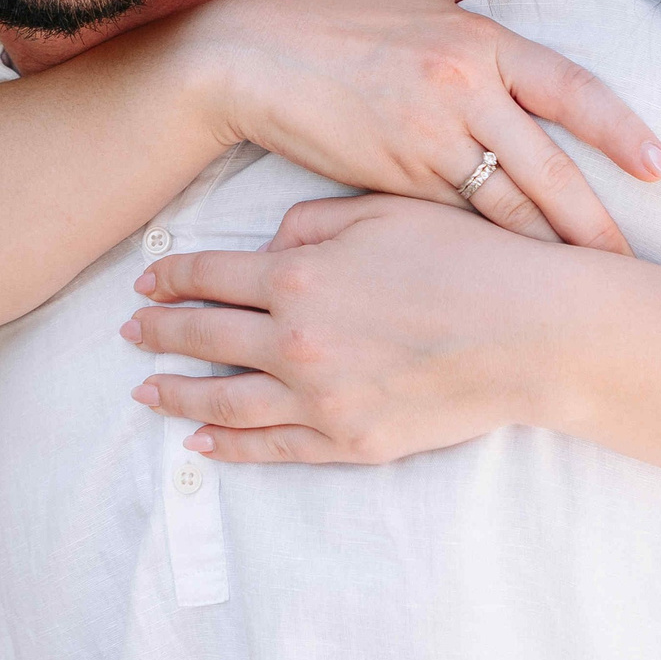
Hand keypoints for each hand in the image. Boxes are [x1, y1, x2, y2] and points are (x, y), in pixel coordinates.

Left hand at [121, 194, 583, 463]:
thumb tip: (270, 247)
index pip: (211, 276)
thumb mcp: (385, 212)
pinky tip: (201, 440)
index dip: (171, 276)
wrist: (531, 333)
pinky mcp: (350, 442)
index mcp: (298, 276)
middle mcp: (295, 341)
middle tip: (129, 330)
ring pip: (224, 400)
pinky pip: (272, 447)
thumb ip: (314, 225)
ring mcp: (320, 399)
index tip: (145, 279)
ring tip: (144, 389)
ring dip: (176, 393)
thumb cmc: (467, 259)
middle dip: (160, 332)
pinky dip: (230, 445)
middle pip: (206, 337)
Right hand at [187, 0, 660, 250]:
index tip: (660, 168)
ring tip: (582, 285)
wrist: (255, 63)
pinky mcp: (395, 181)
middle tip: (630, 263)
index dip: (619, 131)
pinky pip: (454, 221)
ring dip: (548, 248)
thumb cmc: (338, 27)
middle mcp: (464, 89)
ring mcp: (429, 138)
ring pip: (506, 206)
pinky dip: (485, 251)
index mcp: (480, 41)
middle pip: (547, 168)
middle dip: (593, 222)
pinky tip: (511, 278)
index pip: (570, 89)